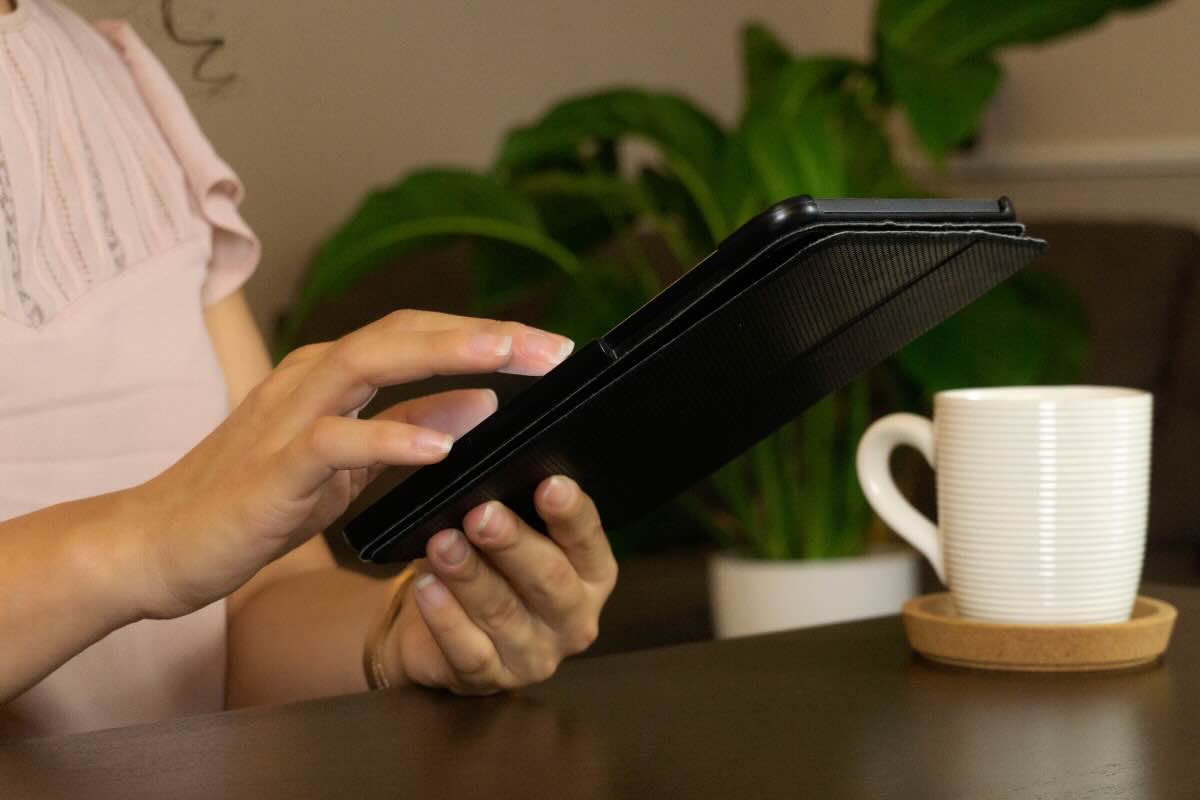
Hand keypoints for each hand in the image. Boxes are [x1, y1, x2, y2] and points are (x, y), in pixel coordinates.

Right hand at [127, 310, 573, 618]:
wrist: (158, 544)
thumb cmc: (255, 499)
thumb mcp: (350, 461)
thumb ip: (412, 426)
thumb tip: (482, 401)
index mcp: (330, 373)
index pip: (417, 334)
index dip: (482, 334)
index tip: (547, 348)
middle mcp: (310, 378)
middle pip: (403, 332)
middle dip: (481, 334)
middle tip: (551, 347)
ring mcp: (287, 416)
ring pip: (370, 362)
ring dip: (445, 357)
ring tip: (508, 360)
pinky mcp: (272, 466)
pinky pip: (336, 441)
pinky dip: (390, 437)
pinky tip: (439, 446)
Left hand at [388, 475, 617, 693]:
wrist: (440, 620)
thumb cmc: (486, 560)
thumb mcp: (508, 525)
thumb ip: (510, 496)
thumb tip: (485, 449)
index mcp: (591, 573)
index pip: (588, 540)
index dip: (571, 513)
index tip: (550, 485)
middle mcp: (574, 617)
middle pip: (549, 579)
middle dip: (514, 544)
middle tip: (482, 514)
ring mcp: (535, 655)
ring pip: (504, 613)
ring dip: (470, 575)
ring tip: (442, 544)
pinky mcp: (489, 679)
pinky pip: (468, 650)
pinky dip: (445, 618)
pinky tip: (427, 589)